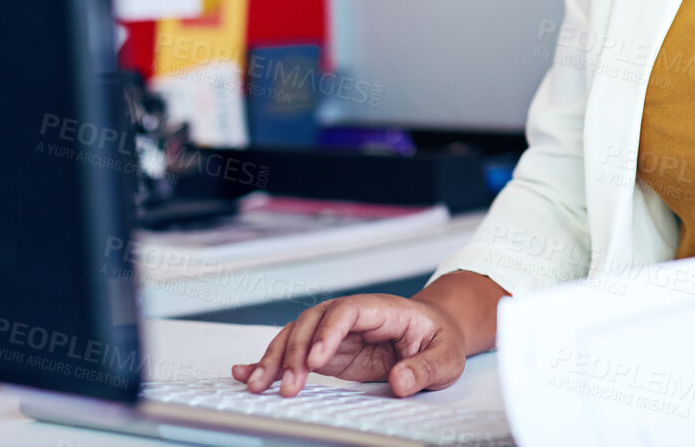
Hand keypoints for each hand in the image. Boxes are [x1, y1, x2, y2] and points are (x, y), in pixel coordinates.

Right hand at [230, 293, 465, 397]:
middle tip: (285, 385)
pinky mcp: (330, 352)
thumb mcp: (447, 356)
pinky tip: (247, 373)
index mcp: (384, 309)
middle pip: (315, 321)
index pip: (350, 310)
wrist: (437, 333)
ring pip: (298, 335)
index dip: (330, 332)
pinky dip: (272, 361)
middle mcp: (355, 316)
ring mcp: (339, 333)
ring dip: (276, 359)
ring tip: (258, 386)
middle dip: (295, 351)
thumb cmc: (441, 339)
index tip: (318, 361)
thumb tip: (401, 381)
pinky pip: (296, 352)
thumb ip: (425, 368)